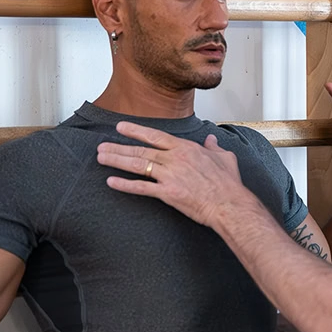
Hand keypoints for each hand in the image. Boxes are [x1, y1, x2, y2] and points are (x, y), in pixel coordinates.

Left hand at [97, 122, 248, 228]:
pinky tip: (111, 182)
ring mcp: (170, 176)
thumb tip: (212, 140)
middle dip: (119, 147)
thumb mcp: (225, 158)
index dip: (136, 130)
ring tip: (101, 158)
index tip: (120, 127)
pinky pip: (141, 188)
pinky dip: (125, 185)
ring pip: (138, 165)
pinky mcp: (168, 193)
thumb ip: (214, 147)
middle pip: (141, 150)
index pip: (155, 135)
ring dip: (117, 161)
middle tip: (102, 146)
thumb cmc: (228, 184)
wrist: (230, 204)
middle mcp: (175, 159)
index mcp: (186, 148)